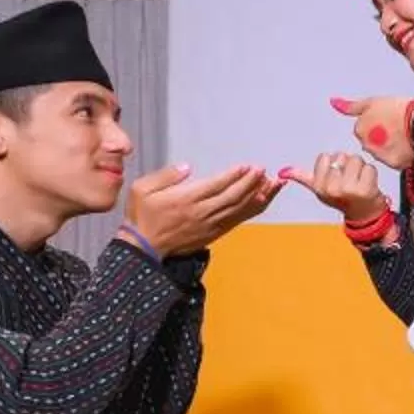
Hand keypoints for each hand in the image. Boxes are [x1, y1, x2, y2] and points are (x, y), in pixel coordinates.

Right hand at [125, 164, 277, 257]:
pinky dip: (252, 210)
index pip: (216, 186)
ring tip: (272, 183)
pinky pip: (237, 220)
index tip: (247, 166)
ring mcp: (209, 225)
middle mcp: (201, 213)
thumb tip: (188, 167)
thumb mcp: (142, 189)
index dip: (234, 176)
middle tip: (263, 170)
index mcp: (185, 200)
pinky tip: (263, 200)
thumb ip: (166, 176)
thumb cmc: (141, 216)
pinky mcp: (213, 233)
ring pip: (239, 209)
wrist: (144, 248)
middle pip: (232, 197)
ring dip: (257, 195)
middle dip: (251, 182)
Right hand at [280, 151, 387, 223]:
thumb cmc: (342, 199)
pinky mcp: (366, 189)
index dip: (332, 164)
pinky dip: (371, 173)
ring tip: (358, 181)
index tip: (336, 177)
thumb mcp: (319, 188)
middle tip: (349, 180)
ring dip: (360, 168)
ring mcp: (349, 189)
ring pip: (356, 159)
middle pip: (340, 156)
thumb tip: (283, 171)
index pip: (324, 157)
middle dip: (346, 164)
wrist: (364, 215)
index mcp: (319, 187)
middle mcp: (332, 189)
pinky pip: (369, 167)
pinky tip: (368, 184)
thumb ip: (302, 177)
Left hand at [331, 95, 413, 171]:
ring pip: (381, 154)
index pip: (361, 130)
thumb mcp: (373, 101)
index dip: (373, 125)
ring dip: (388, 148)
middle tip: (393, 129)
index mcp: (360, 129)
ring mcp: (380, 156)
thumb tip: (334, 102)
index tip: (384, 121)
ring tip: (402, 137)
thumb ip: (352, 106)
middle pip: (370, 143)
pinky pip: (394, 162)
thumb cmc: (401, 110)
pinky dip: (399, 156)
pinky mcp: (394, 164)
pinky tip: (407, 146)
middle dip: (378, 139)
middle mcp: (367, 145)